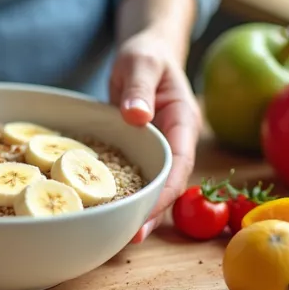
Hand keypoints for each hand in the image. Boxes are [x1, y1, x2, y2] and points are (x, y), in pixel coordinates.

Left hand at [109, 29, 202, 240]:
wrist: (146, 51)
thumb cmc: (146, 53)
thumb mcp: (141, 62)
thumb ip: (140, 88)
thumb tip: (137, 117)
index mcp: (183, 122)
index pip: (180, 166)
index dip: (165, 193)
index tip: (146, 213)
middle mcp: (175, 140)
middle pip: (169, 184)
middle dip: (152, 212)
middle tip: (129, 238)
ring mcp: (159, 148)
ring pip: (153, 184)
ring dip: (138, 208)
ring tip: (116, 234)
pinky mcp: (142, 149)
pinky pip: (136, 174)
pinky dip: (123, 191)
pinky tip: (104, 208)